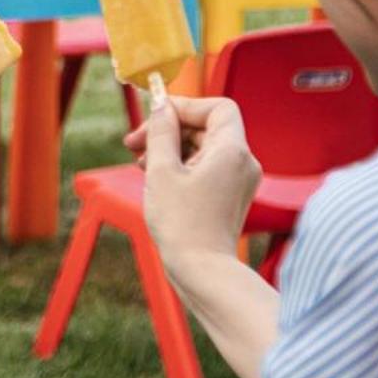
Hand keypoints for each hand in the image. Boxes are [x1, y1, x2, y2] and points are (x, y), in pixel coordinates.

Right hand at [125, 95, 261, 278]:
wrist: (203, 271)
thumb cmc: (182, 223)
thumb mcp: (162, 171)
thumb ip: (161, 132)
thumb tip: (161, 106)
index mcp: (232, 151)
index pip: (216, 107)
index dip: (185, 106)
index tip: (155, 116)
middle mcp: (243, 162)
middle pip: (207, 127)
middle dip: (169, 130)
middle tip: (134, 142)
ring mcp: (239, 180)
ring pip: (203, 147)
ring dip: (171, 148)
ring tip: (140, 163)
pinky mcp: (230, 195)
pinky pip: (206, 167)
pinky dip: (182, 165)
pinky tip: (156, 177)